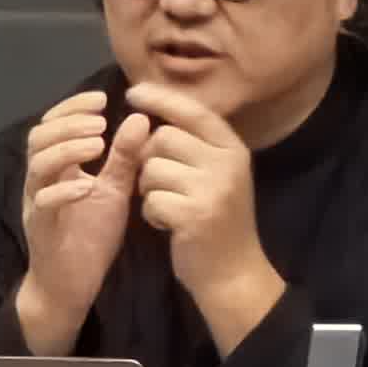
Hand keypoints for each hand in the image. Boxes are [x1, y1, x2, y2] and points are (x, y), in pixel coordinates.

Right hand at [13, 89, 149, 353]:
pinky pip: (44, 205)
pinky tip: (87, 186)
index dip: (72, 107)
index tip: (101, 98)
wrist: (70, 287)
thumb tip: (141, 117)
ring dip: (67, 150)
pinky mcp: (42, 231)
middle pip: (38, 138)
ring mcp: (37, 206)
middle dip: (68, 123)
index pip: (52, 125)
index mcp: (56, 169)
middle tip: (100, 121)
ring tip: (97, 144)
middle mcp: (40, 182)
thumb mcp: (113, 192)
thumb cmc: (89, 237)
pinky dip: (64, 191)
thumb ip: (124, 158)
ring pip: (37, 167)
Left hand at [127, 82, 284, 349]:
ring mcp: (212, 188)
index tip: (133, 92)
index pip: (193, 110)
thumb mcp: (217, 174)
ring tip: (169, 205)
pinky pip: (151, 200)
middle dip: (149, 160)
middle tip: (162, 183)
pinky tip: (170, 224)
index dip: (161, 99)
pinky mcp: (195, 215)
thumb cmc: (219, 219)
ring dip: (149, 189)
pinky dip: (152, 213)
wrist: (233, 273)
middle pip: (162, 139)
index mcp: (232, 147)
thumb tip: (151, 114)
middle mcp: (226, 162)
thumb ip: (193, 144)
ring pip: (152, 169)